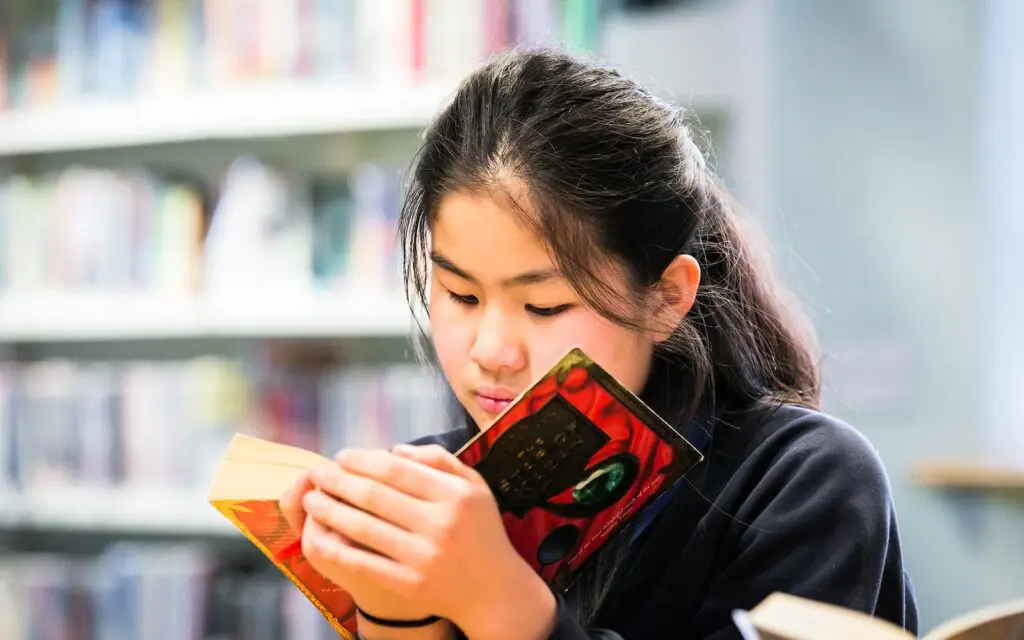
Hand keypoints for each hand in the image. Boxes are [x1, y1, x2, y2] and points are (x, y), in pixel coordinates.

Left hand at [301, 444, 556, 639]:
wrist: (494, 590)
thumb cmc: (480, 531)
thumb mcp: (474, 486)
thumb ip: (439, 460)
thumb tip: (393, 449)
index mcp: (455, 495)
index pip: (397, 470)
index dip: (363, 460)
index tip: (341, 455)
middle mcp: (441, 523)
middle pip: (375, 496)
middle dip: (338, 481)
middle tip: (317, 472)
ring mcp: (424, 556)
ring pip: (364, 527)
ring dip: (330, 511)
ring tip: (310, 499)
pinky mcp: (411, 584)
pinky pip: (364, 562)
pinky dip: (337, 547)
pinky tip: (319, 534)